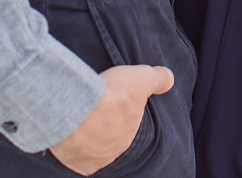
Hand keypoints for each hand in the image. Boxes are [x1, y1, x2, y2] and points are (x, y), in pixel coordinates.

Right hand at [49, 63, 172, 175]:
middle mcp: (116, 151)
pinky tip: (72, 132)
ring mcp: (96, 159)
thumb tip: (169, 79)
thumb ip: (156, 79)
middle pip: (113, 135)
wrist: (76, 110)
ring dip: (91, 132)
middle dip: (108, 122)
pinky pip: (77, 155)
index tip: (117, 101)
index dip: (124, 111)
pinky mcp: (76, 163)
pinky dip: (74, 144)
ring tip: (83, 116)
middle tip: (99, 106)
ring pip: (95, 145)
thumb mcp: (140, 78)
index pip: (130, 124)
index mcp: (132, 134)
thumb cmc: (111, 96)